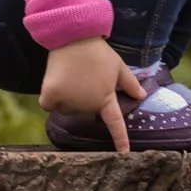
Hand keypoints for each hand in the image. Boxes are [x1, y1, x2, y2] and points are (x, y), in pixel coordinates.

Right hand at [40, 37, 146, 153]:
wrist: (73, 36)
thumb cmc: (98, 51)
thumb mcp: (119, 66)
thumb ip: (130, 83)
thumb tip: (142, 96)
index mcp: (105, 98)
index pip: (115, 124)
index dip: (120, 139)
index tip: (123, 154)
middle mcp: (87, 104)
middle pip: (83, 112)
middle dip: (83, 100)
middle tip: (83, 78)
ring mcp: (68, 100)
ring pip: (65, 109)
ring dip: (65, 99)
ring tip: (69, 77)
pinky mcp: (51, 94)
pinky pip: (48, 105)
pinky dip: (49, 98)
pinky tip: (53, 84)